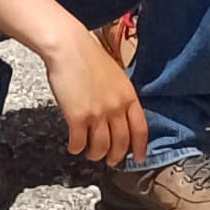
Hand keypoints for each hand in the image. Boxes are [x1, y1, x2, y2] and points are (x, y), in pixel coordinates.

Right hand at [37, 21, 147, 164]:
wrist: (68, 48)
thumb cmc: (89, 56)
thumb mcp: (115, 75)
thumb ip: (120, 95)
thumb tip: (119, 115)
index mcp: (129, 96)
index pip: (141, 129)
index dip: (141, 147)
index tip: (139, 158)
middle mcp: (116, 108)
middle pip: (121, 142)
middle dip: (116, 156)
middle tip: (112, 161)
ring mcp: (97, 114)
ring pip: (101, 147)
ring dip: (96, 154)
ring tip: (92, 154)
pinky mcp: (77, 118)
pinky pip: (79, 142)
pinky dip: (76, 148)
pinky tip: (74, 146)